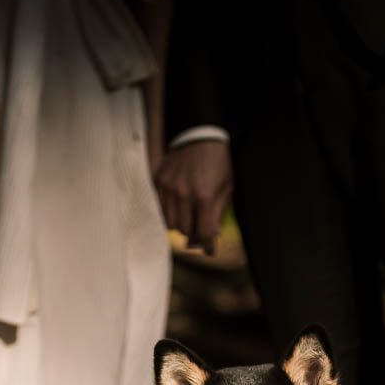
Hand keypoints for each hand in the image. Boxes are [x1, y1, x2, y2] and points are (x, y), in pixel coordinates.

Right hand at [154, 139, 232, 254]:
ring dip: (181, 225)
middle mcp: (183, 193)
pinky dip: (169, 212)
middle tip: (200, 231)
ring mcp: (168, 187)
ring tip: (189, 217)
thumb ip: (217, 214)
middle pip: (185, 231)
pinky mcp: (157, 181)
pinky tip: (178, 206)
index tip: (210, 251)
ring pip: (170, 223)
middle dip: (194, 235)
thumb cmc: (219, 162)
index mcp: (204, 196)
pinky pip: (160, 208)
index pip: (204, 233)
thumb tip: (209, 238)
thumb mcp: (226, 187)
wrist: (200, 133)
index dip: (208, 246)